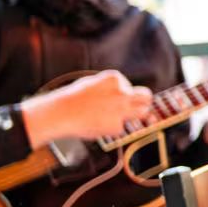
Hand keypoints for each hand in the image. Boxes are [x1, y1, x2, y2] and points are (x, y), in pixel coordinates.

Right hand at [22, 70, 154, 148]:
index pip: (129, 86)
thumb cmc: (74, 99)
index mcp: (116, 78)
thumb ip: (110, 88)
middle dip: (143, 102)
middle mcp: (123, 92)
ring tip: (119, 119)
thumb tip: (124, 93)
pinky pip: (121, 127)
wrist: (61, 113)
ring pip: (143, 112)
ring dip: (136, 115)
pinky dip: (112, 128)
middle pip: (146, 96)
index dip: (123, 95)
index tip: (113, 100)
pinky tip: (99, 125)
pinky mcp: (117, 125)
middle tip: (137, 108)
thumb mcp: (93, 84)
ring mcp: (121, 108)